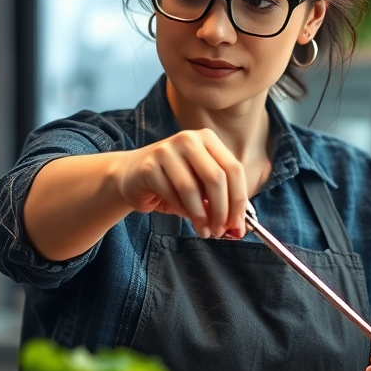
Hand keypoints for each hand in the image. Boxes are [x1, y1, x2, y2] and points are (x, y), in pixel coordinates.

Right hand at [113, 129, 247, 238]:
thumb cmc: (172, 182)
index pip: (234, 169)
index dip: (239, 201)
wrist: (131, 176)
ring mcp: (167, 149)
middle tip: (220, 231)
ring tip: (204, 231)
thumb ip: (220, 198)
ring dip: (201, 216)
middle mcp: (189, 139)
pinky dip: (182, 210)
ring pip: (193, 188)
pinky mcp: (149, 165)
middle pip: (216, 178)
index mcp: (208, 139)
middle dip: (222, 210)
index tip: (238, 225)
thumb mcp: (201, 185)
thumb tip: (236, 225)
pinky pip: (171, 193)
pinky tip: (184, 214)